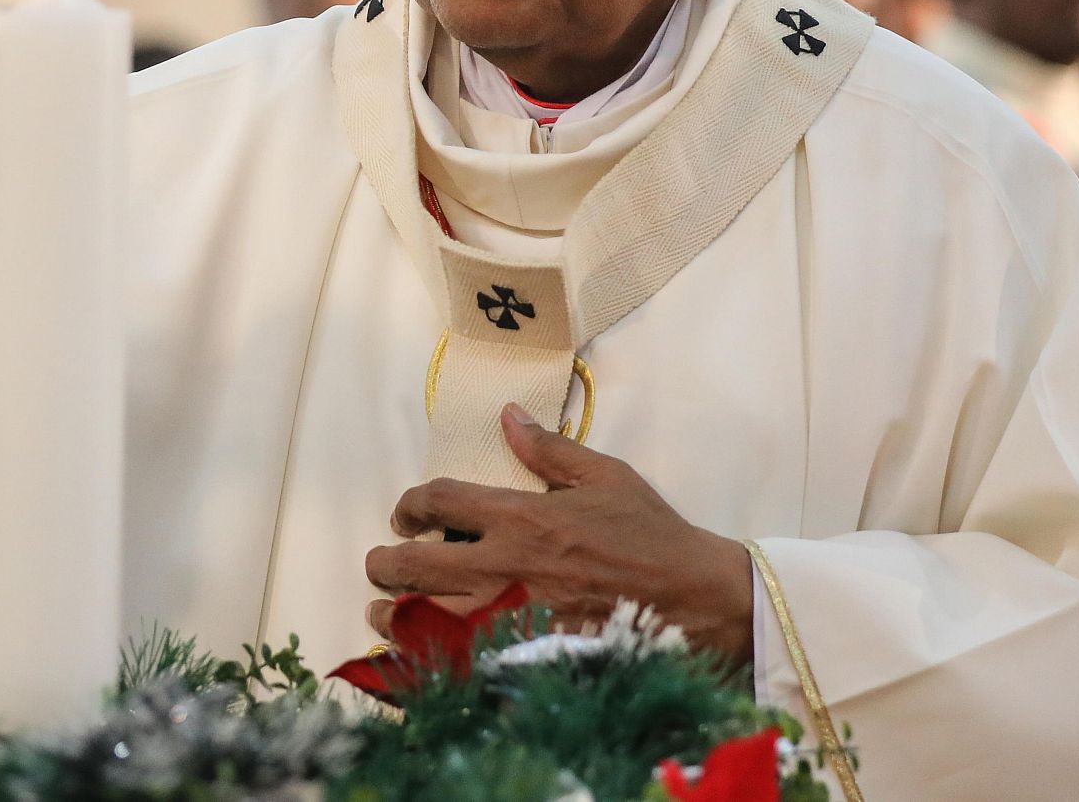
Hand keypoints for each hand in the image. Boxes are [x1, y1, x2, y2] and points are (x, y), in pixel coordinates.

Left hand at [363, 404, 754, 664]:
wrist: (697, 602)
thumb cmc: (653, 537)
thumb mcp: (607, 477)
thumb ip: (549, 449)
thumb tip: (508, 415)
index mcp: (522, 517)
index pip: (438, 500)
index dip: (410, 503)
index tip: (406, 513)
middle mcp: (506, 567)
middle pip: (413, 565)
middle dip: (384, 563)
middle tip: (381, 564)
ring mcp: (513, 619)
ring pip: (424, 620)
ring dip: (394, 614)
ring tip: (386, 610)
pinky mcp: (525, 657)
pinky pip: (458, 663)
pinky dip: (428, 659)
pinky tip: (420, 653)